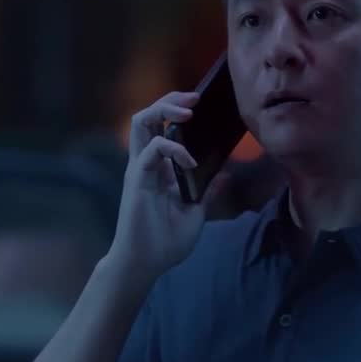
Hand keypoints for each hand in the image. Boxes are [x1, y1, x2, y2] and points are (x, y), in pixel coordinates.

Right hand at [106, 91, 206, 284]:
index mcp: (159, 168)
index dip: (177, 110)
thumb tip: (223, 174)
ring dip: (165, 110)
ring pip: (142, 122)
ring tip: (188, 112)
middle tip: (195, 97)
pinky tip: (189, 160)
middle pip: (149, 116)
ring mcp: (140, 168)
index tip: (201, 105)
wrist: (146, 263)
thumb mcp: (196, 212)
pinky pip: (152, 149)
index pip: (162, 126)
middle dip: (170, 100)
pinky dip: (173, 148)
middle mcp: (146, 162)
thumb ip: (206, 191)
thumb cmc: (166, 242)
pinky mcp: (137, 179)